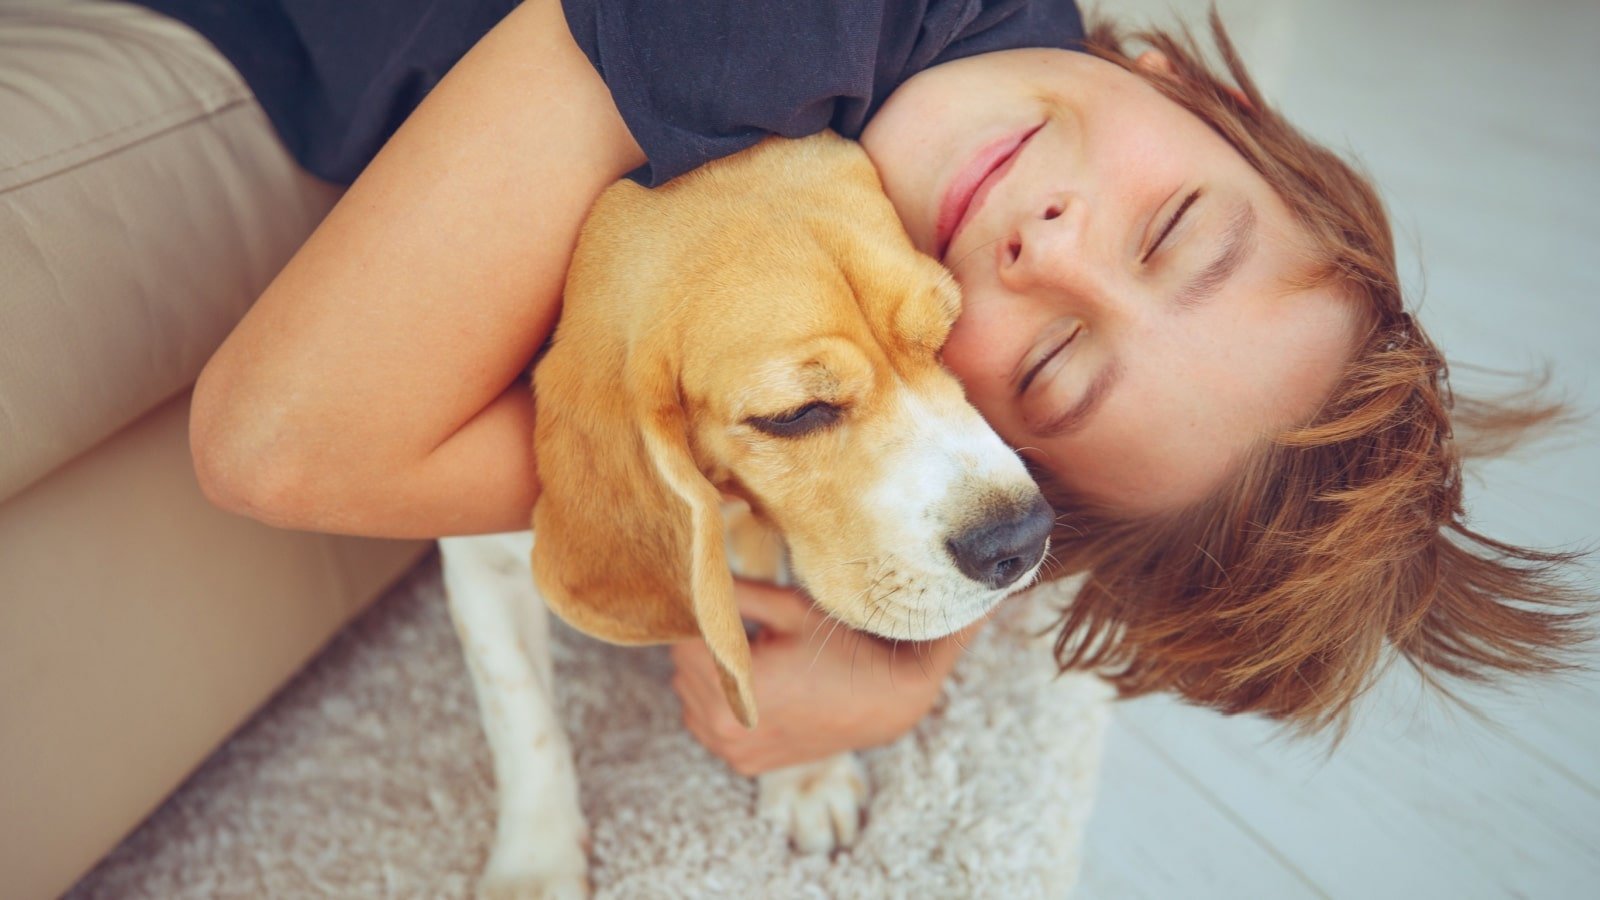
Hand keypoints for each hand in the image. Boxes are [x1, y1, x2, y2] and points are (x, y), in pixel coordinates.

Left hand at [670, 579, 980, 775]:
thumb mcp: (788, 610)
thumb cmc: (839, 650)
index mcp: (733, 686)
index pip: (683, 639)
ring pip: (690, 699)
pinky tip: (755, 692)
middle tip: (744, 632)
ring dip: (708, 678)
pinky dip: (719, 707)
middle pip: (682, 670)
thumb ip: (737, 594)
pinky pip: (707, 727)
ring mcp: (734, 750)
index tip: (722, 606)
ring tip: (752, 662)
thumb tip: (698, 574)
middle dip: (704, 648)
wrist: (884, 703)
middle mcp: (725, 726)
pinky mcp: (745, 763)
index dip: (700, 618)